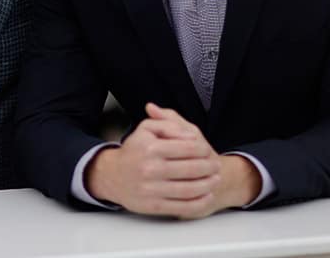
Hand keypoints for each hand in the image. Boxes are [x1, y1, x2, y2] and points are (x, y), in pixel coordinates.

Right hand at [85, 102, 220, 217]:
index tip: (207, 150)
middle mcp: (150, 169)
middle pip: (192, 169)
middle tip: (216, 166)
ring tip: (215, 179)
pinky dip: (199, 202)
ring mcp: (152, 189)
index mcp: (151, 148)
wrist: (113, 176)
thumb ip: (168, 124)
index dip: (203, 149)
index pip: (188, 148)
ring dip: (208, 184)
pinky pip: (183, 206)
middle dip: (209, 167)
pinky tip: (206, 195)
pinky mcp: (153, 205)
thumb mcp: (146, 129)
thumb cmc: (134, 151)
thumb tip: (189, 135)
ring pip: (190, 189)